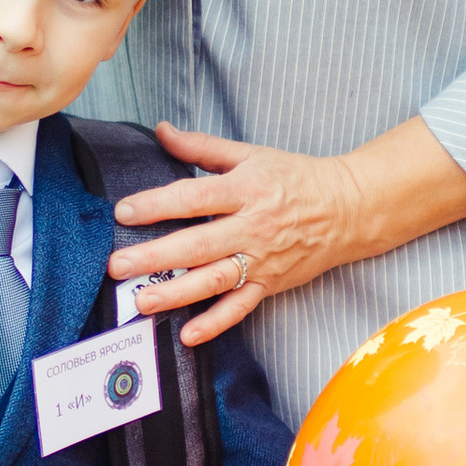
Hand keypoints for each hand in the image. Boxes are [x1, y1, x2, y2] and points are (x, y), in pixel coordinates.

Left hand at [106, 125, 362, 345]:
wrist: (347, 209)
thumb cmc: (295, 178)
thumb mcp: (251, 154)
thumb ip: (202, 146)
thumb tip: (162, 131)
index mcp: (244, 190)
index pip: (193, 198)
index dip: (157, 205)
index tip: (124, 213)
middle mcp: (250, 227)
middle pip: (197, 244)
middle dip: (155, 256)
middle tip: (117, 266)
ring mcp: (260, 260)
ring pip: (214, 280)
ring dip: (176, 293)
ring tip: (141, 302)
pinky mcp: (270, 284)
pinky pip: (240, 308)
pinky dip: (215, 323)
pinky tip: (188, 334)